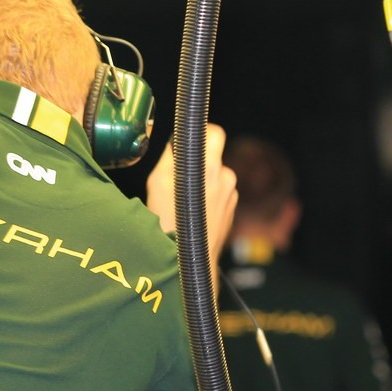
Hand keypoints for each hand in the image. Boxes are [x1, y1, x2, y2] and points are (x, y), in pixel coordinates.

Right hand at [145, 123, 238, 267]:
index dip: (202, 131)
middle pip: (213, 156)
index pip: (216, 133)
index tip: (190, 136)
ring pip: (216, 175)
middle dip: (197, 160)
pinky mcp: (233, 208)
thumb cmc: (169, 221)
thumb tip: (175, 143)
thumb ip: (170, 156)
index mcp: (210, 168)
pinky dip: (208, 194)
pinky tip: (193, 209)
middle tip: (177, 173)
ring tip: (182, 197)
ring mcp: (232, 194)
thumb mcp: (158, 182)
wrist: (189, 258)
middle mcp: (226, 179)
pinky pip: (219, 192)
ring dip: (202, 179)